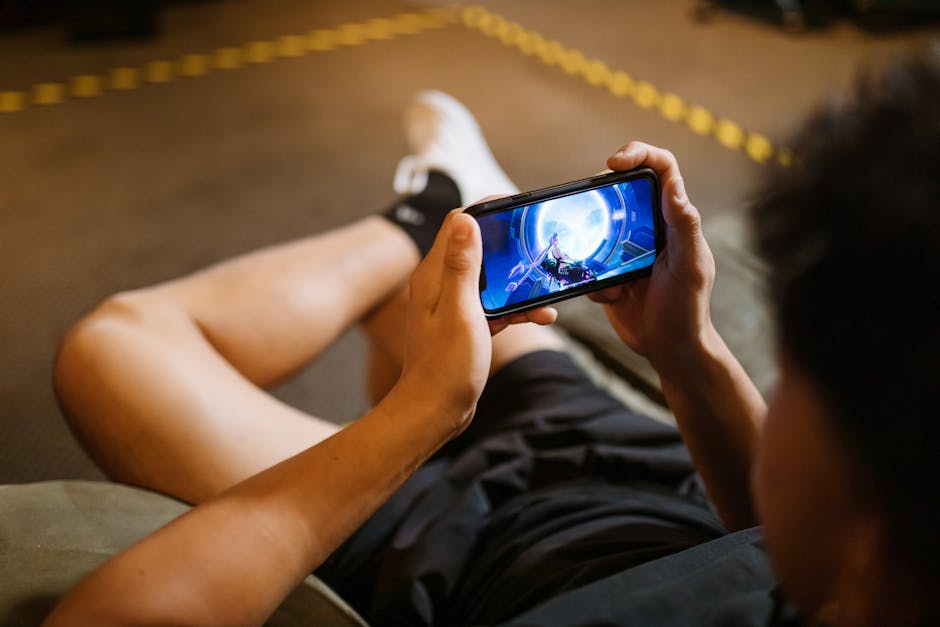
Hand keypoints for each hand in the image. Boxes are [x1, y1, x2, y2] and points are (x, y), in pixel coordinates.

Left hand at [399, 210, 554, 433]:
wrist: (435, 412)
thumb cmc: (445, 366)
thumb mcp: (460, 310)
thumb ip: (463, 265)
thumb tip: (466, 219)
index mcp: (434, 275)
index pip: (458, 223)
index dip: (487, 210)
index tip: (517, 206)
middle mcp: (441, 284)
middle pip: (479, 248)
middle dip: (510, 245)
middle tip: (539, 243)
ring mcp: (454, 305)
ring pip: (492, 278)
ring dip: (518, 281)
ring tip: (546, 285)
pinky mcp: (466, 324)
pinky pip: (496, 306)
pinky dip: (518, 308)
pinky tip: (542, 316)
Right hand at [590, 142, 715, 370]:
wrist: (671, 350)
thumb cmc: (689, 310)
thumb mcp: (690, 268)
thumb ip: (685, 228)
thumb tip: (674, 189)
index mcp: (673, 218)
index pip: (660, 168)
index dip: (638, 153)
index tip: (613, 164)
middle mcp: (650, 227)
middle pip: (618, 191)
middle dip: (601, 205)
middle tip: (594, 224)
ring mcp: (626, 249)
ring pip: (595, 228)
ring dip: (593, 251)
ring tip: (615, 279)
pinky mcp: (608, 272)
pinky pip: (586, 263)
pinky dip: (592, 280)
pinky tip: (613, 297)